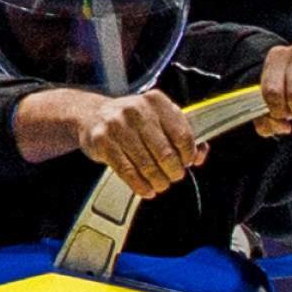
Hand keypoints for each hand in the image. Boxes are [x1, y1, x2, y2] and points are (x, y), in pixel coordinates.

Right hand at [72, 88, 203, 198]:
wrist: (92, 115)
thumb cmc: (131, 120)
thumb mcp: (157, 118)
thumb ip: (180, 133)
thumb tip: (200, 155)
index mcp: (155, 101)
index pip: (182, 134)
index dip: (188, 154)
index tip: (187, 163)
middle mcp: (136, 110)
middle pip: (165, 152)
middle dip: (173, 171)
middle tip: (173, 176)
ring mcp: (117, 125)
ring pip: (146, 164)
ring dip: (158, 181)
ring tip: (160, 184)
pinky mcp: (103, 142)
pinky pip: (127, 171)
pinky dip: (140, 185)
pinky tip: (146, 189)